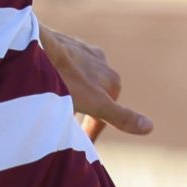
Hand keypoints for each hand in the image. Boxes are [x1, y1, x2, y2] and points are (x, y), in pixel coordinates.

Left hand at [39, 25, 152, 142]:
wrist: (36, 47)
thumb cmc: (65, 79)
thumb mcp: (95, 105)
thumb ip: (122, 117)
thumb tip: (149, 127)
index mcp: (112, 79)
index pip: (106, 112)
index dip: (92, 130)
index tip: (79, 143)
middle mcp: (102, 62)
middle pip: (93, 94)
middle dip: (84, 110)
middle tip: (64, 124)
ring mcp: (82, 50)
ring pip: (79, 79)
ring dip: (70, 93)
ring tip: (52, 106)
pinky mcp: (62, 42)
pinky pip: (63, 65)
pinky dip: (57, 78)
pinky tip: (44, 85)